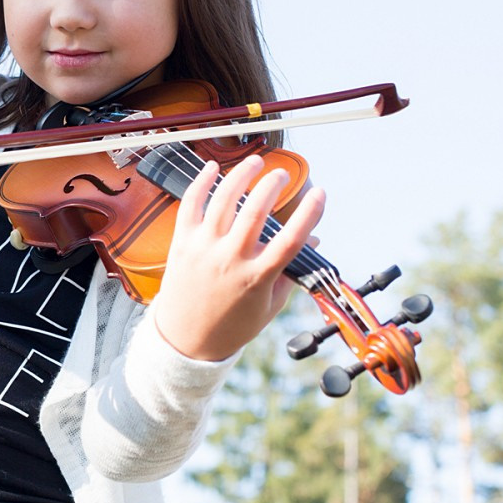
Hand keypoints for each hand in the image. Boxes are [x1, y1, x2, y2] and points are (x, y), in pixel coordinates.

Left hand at [152, 156, 325, 361]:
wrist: (185, 340)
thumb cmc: (231, 325)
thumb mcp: (269, 306)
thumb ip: (291, 272)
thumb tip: (312, 241)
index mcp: (257, 278)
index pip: (290, 240)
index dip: (310, 214)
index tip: (320, 193)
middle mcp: (230, 259)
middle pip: (256, 211)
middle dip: (273, 184)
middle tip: (282, 175)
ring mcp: (204, 248)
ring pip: (224, 199)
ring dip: (243, 174)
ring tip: (256, 162)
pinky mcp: (182, 242)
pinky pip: (191, 203)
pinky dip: (202, 181)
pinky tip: (214, 168)